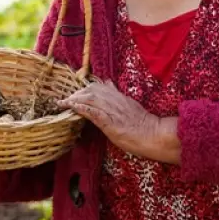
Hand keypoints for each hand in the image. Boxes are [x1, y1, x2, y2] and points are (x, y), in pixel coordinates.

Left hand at [58, 81, 179, 163]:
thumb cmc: (144, 125)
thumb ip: (119, 97)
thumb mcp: (132, 105)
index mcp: (120, 97)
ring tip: (64, 103)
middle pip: (92, 90)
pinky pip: (93, 112)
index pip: (99, 87)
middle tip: (67, 100)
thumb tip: (110, 85)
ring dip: (75, 100)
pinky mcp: (110, 122)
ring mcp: (112, 111)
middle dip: (77, 94)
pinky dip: (81, 108)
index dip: (85, 89)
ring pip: (90, 99)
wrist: (154, 134)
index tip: (76, 93)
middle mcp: (115, 101)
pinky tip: (71, 107)